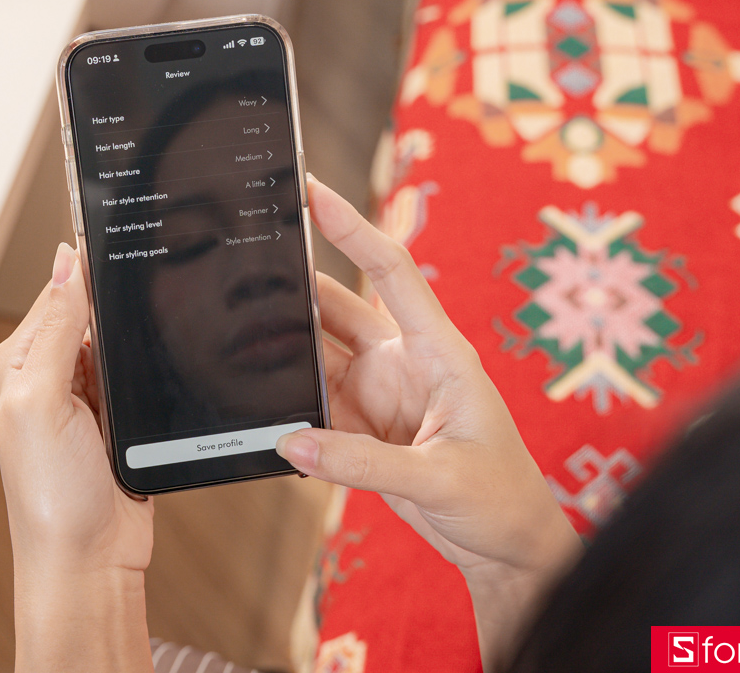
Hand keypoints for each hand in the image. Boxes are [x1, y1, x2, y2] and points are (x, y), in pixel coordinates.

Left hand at [0, 243, 152, 671]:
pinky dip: (157, 366)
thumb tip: (67, 260)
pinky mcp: (125, 419)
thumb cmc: (52, 496)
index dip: (92, 265)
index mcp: (23, 360)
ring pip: (125, 340)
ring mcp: (92, 397)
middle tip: (162, 275)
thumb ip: (56, 328)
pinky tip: (172, 359)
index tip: (127, 235)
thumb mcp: (42, 400)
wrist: (91, 562)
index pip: (61, 289)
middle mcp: (54, 373)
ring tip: (172, 319)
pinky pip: (145, 374)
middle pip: (96, 310)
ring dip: (144, 334)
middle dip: (123, 297)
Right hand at [276, 177, 580, 669]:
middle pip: (338, 307)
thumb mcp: (441, 479)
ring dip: (280, 344)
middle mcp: (404, 362)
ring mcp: (378, 393)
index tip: (313, 192)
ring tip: (233, 332)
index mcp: (439, 351)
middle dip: (293, 285)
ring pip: (316, 352)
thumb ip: (364, 464)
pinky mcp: (360, 428)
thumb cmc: (500, 499)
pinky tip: (255, 392)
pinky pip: (311, 401)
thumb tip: (292, 443)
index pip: (392, 272)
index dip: (353, 228)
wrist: (506, 547)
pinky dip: (284, 397)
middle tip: (243, 265)